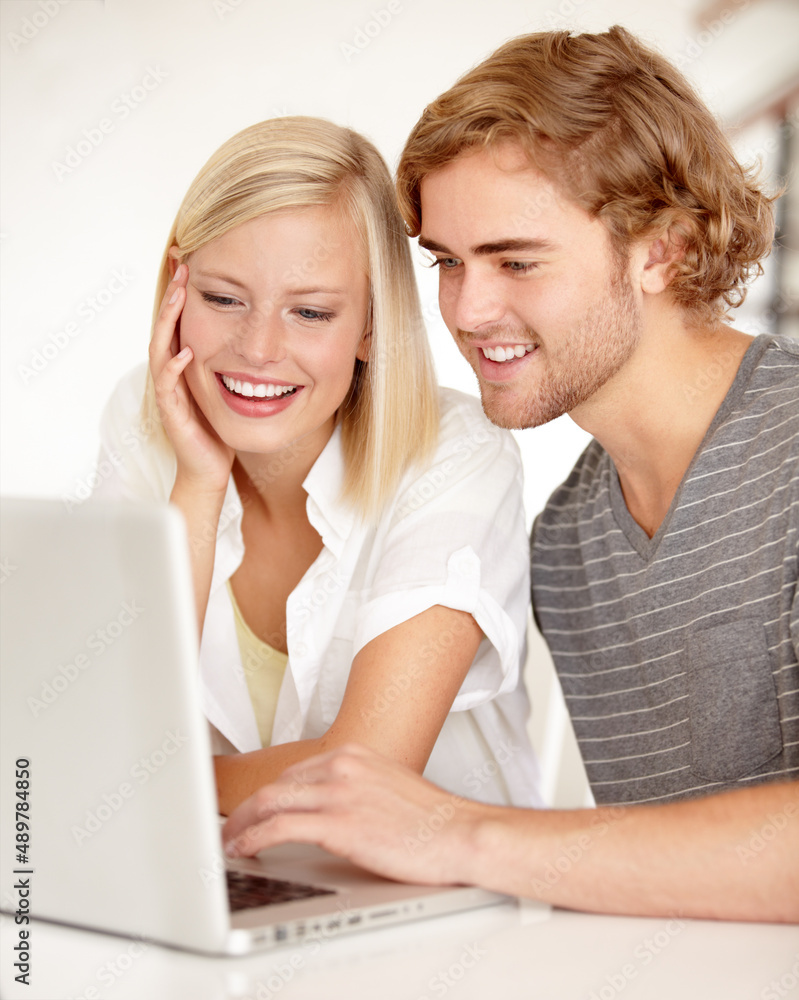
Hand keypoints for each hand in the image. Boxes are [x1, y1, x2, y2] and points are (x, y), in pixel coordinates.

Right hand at [149, 263, 233, 494]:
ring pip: (161, 348)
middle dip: (173, 295)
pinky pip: (168, 386)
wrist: (209, 468)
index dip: (182, 293)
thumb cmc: (219, 427)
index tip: (191, 262)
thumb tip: (261, 335)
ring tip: (180, 296)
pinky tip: (188, 352)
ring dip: (169, 321)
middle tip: (182, 265)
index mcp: (184, 364)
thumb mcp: (229, 385)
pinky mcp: (172, 413)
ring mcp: (169, 392)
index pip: (179, 321)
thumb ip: (234, 360)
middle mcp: (171, 373)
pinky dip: (175, 368)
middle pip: (166, 326)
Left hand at [221, 743, 486, 885]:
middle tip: (231, 825)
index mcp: (354, 754)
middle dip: (247, 807)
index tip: (254, 808)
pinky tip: (245, 848)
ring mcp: (340, 792)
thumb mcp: (388, 787)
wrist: (459, 834)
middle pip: (277, 782)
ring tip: (229, 839)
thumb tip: (329, 809)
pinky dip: (254, 837)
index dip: (268, 793)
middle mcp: (343, 766)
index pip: (295, 771)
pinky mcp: (339, 823)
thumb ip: (355, 789)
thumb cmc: (431, 820)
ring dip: (241, 822)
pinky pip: (281, 827)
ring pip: (270, 800)